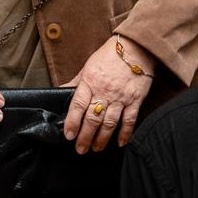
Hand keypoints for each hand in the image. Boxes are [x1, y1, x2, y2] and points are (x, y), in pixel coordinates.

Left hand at [65, 35, 154, 153]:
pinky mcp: (135, 100)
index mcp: (90, 82)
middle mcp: (105, 92)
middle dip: (85, 137)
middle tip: (80, 149)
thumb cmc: (111, 55)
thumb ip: (76, 82)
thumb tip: (61, 90)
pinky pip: (129, 120)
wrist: (137, 48)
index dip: (73, 122)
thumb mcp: (88, 66)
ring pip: (109, 122)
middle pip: (93, 118)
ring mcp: (121, 97)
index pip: (78, 106)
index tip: (69, 135)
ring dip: (102, 139)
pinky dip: (125, 133)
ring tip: (96, 148)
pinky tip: (120, 143)